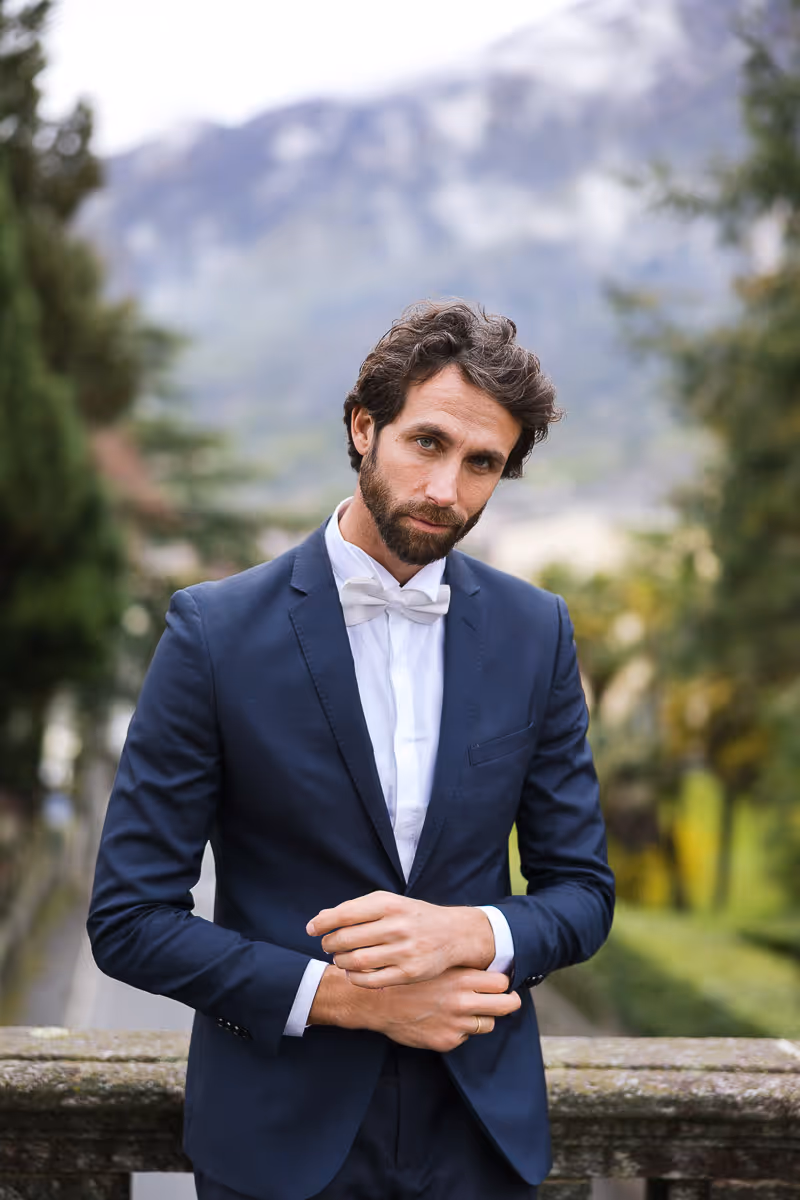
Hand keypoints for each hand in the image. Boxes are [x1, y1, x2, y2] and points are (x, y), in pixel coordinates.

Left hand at [306, 891, 495, 987]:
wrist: (453, 934)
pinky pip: (370, 981)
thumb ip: (356, 909)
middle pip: (346, 939)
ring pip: (356, 961)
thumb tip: (320, 918)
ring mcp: (404, 951)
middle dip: (329, 944)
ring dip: (340, 961)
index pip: (345, 913)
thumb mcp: (388, 903)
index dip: (322, 923)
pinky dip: (354, 978)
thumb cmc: (412, 917)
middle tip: (327, 945)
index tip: (311, 929)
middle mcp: (396, 926)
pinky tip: (353, 973)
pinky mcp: (409, 973)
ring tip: (340, 959)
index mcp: (389, 904)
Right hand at [309, 964, 520, 1052]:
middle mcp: (462, 1001)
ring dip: (481, 1017)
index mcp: (461, 978)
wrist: (375, 1001)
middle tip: (507, 1001)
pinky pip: (465, 1037)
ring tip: (467, 1010)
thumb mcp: (434, 964)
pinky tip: (444, 1020)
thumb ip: (459, 967)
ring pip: (488, 1023)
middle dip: (509, 1002)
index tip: (499, 984)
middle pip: (506, 1005)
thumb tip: (483, 966)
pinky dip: (459, 1030)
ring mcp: (456, 1023)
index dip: (501, 982)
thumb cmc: (406, 978)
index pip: (500, 981)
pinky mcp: (446, 1041)